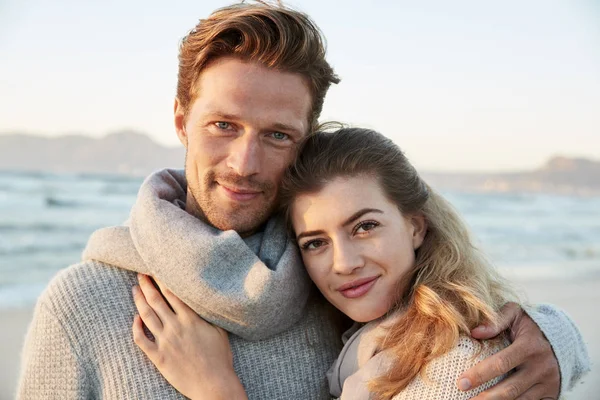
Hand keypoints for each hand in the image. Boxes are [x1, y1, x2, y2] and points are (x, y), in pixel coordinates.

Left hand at [132, 274, 247, 399]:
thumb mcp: (220, 330)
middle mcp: (175, 326)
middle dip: (147, 285)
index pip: (172, 293)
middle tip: (140, 274)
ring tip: (134, 290)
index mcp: (190, 318)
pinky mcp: (158, 356)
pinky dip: (136, 327)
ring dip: (139, 300)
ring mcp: (165, 341)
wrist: (213, 383)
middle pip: (157, 300)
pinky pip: (141, 339)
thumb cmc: (220, 358)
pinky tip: (135, 319)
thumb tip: (205, 300)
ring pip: (146, 315)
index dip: (162, 280)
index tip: (156, 270)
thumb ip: (209, 314)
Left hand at [457, 302, 559, 399]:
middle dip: (486, 398)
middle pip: (510, 389)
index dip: (480, 374)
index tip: (461, 382)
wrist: (563, 337)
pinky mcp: (551, 394)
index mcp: (529, 346)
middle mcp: (541, 367)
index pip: (501, 363)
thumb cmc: (531, 325)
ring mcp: (548, 383)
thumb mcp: (515, 314)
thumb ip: (496, 320)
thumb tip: (475, 332)